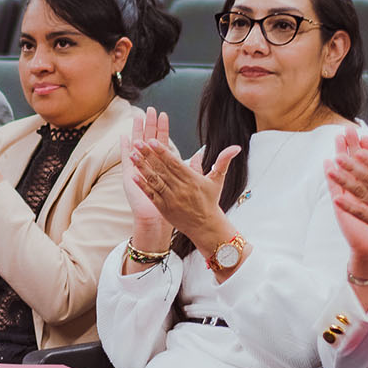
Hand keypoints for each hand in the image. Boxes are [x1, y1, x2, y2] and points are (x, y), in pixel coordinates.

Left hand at [133, 133, 240, 249]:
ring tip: (131, 155)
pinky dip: (143, 185)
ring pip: (155, 180)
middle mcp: (181, 189)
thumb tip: (235, 147)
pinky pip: (152, 195)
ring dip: (142, 168)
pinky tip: (133, 175)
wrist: (205, 226)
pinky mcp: (164, 208)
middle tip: (137, 142)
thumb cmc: (210, 201)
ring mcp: (171, 199)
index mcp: (192, 180)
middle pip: (162, 169)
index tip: (152, 141)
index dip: (163, 152)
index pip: (175, 163)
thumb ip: (223, 162)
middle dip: (149, 155)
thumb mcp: (217, 180)